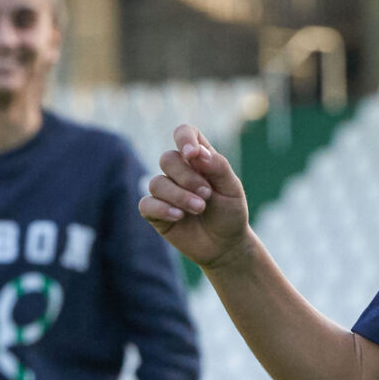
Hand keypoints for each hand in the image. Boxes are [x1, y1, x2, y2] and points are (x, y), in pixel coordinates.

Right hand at [140, 125, 251, 270]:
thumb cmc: (230, 213)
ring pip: (157, 183)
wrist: (226, 245)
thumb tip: (197, 152)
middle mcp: (178, 171)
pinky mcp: (156, 212)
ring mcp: (165, 191)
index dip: (184, 138)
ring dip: (179, 196)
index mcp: (198, 158)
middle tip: (207, 194)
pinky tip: (179, 216)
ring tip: (199, 209)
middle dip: (187, 177)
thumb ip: (218, 167)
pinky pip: (146, 204)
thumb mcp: (232, 189)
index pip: (184, 134)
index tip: (192, 155)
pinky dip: (162, 208)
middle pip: (168, 159)